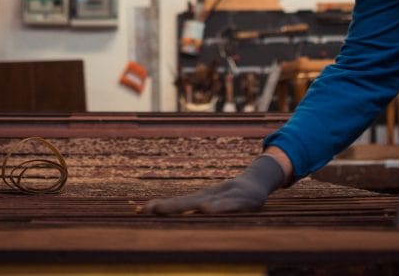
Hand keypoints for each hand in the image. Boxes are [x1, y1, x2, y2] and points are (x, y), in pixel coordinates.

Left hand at [140, 154, 285, 214]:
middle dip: (171, 206)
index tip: (140, 209)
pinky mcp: (246, 201)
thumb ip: (194, 211)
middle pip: (188, 202)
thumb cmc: (231, 196)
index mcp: (202, 199)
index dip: (161, 207)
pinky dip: (220, 207)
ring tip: (175, 211)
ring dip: (193, 207)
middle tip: (152, 209)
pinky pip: (232, 205)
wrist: (258, 181)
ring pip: (209, 202)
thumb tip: (172, 217)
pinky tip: (210, 210)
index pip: (178, 204)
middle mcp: (212, 196)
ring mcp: (229, 197)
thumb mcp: (212, 203)